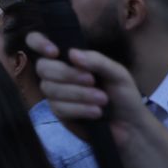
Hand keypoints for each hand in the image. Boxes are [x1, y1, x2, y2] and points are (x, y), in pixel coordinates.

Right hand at [27, 31, 143, 144]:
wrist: (130, 126)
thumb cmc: (123, 95)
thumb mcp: (117, 73)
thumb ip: (96, 60)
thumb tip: (71, 53)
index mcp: (69, 58)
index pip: (37, 41)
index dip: (38, 42)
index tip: (54, 52)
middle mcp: (57, 73)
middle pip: (42, 67)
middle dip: (67, 74)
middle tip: (92, 80)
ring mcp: (56, 94)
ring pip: (50, 89)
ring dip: (78, 94)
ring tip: (102, 99)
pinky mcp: (59, 113)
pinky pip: (59, 108)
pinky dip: (80, 109)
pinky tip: (96, 112)